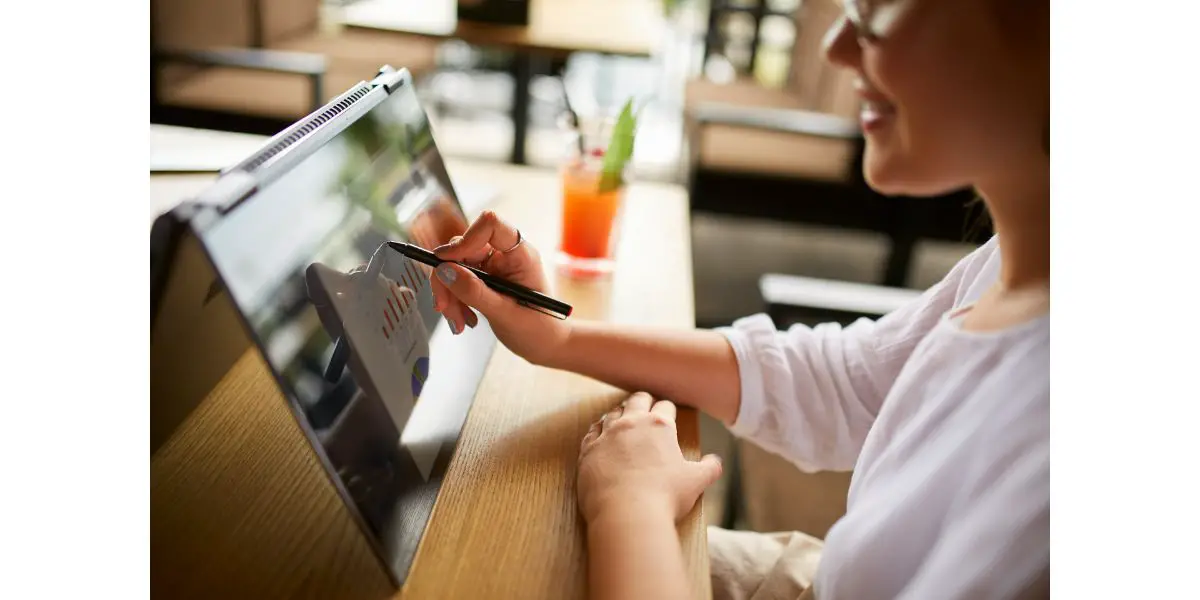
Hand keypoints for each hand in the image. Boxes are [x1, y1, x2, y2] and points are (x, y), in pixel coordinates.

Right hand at [430, 210, 569, 364]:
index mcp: (521, 254)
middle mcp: (505, 254)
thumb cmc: (539, 329)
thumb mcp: (506, 314)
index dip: (465, 239)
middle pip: (463, 248)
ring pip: (454, 265)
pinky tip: (463, 319)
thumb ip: (475, 292)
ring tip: (459, 321)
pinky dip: (453, 300)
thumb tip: (446, 271)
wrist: (544, 345)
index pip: (491, 224)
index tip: (445, 263)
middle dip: (448, 279)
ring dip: (449, 294)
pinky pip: (456, 280)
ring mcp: (493, 266)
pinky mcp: (483, 278)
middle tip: (445, 308)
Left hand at [577, 392, 723, 524]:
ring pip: (612, 413)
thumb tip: (715, 461)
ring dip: (619, 413)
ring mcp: (607, 435)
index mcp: (660, 426)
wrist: (627, 514)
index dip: (668, 409)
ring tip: (622, 417)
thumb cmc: (665, 497)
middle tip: (646, 403)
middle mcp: (631, 423)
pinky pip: (592, 432)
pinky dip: (598, 430)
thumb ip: (709, 467)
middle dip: (643, 401)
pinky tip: (600, 433)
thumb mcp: (696, 481)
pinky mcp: (588, 451)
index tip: (669, 411)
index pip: (665, 406)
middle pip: (636, 401)